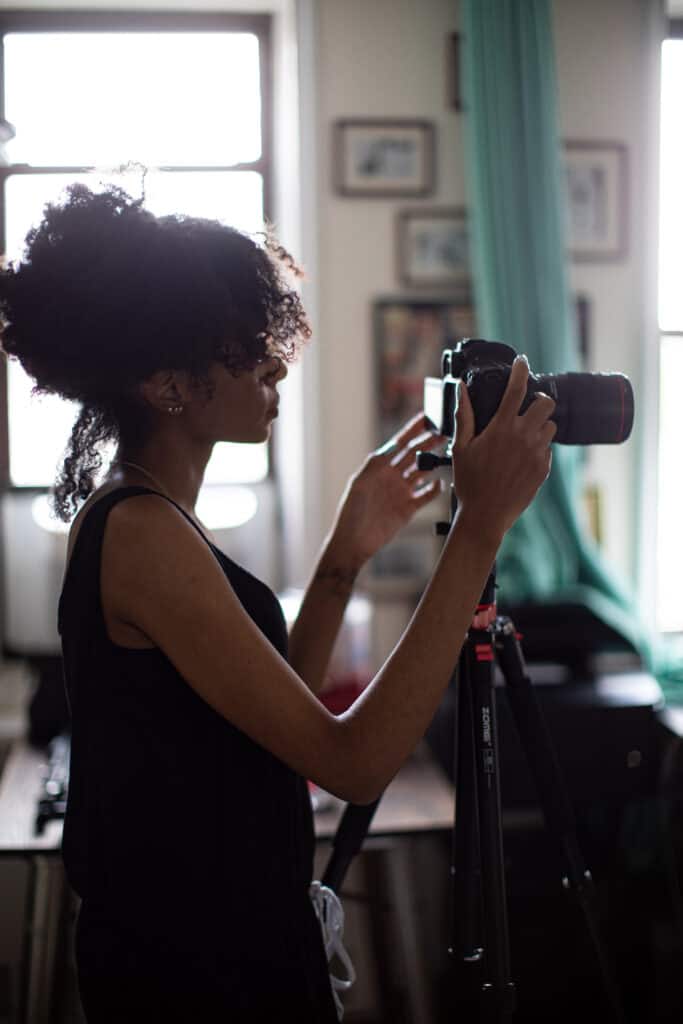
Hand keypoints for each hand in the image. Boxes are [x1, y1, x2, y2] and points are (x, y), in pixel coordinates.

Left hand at [326, 413, 445, 568]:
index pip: (398, 443)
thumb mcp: (359, 484)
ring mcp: (401, 492)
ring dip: (433, 462)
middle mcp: (391, 477)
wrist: (354, 542)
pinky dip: (435, 488)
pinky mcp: (408, 508)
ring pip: (422, 472)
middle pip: (414, 454)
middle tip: (444, 433)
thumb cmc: (351, 513)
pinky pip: (426, 495)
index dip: (412, 430)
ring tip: (447, 452)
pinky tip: (441, 483)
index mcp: (378, 467)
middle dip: (428, 442)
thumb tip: (390, 447)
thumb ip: (375, 465)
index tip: (425, 418)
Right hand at [452, 356, 555, 541]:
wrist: (486, 516)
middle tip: (526, 408)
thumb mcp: (461, 447)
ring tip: (523, 437)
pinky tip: (521, 459)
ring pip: (551, 427)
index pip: (517, 388)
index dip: (521, 370)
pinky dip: (538, 448)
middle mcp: (523, 436)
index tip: (522, 362)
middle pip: (546, 403)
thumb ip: (464, 415)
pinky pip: (548, 450)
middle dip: (538, 401)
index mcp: (501, 427)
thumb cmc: (469, 482)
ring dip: (540, 426)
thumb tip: (461, 389)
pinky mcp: (544, 469)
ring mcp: (537, 453)